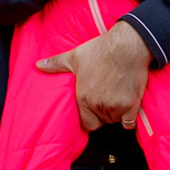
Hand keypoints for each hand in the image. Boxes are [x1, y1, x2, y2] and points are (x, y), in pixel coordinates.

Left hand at [37, 20, 152, 131]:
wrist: (126, 47)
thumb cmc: (100, 50)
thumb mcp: (73, 57)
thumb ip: (56, 64)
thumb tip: (38, 65)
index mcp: (83, 97)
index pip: (86, 123)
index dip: (88, 118)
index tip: (92, 112)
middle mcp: (98, 105)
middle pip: (101, 121)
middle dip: (102, 114)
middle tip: (105, 101)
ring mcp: (116, 106)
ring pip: (115, 120)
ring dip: (116, 114)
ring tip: (116, 98)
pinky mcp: (131, 105)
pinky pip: (129, 123)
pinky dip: (129, 119)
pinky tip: (128, 109)